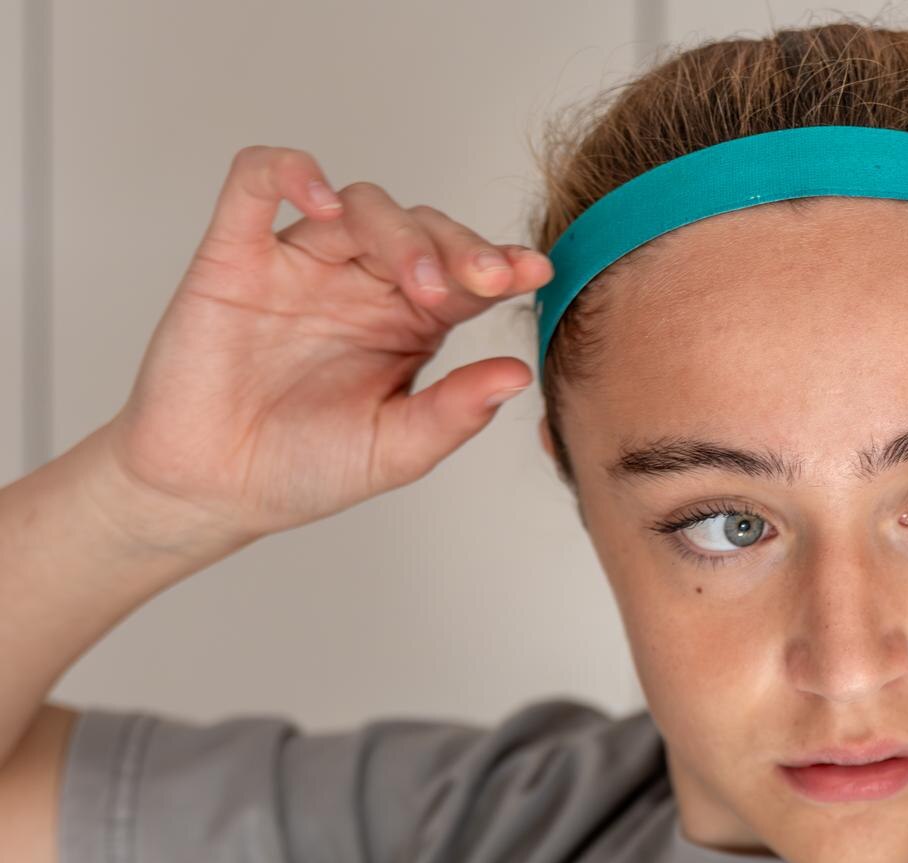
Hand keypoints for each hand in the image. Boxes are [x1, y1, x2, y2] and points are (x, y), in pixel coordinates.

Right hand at [99, 145, 552, 547]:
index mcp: (411, 322)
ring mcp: (302, 263)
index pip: (465, 276)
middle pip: (423, 229)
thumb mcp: (397, 450)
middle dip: (461, 248)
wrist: (214, 489)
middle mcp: (363, 282)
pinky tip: (320, 201)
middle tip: (488, 280)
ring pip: (359, 205)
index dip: (502, 266)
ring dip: (399, 231)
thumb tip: (521, 374)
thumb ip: (456, 411)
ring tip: (418, 281)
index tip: (536, 273)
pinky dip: (288, 172)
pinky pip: (255, 183)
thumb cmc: (307, 466)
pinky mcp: (234, 254)